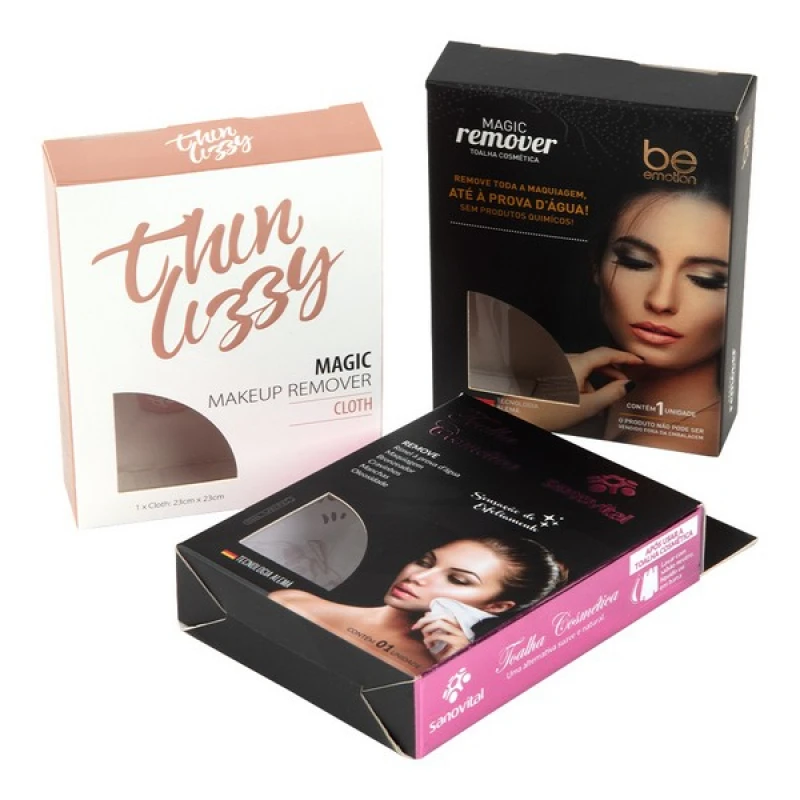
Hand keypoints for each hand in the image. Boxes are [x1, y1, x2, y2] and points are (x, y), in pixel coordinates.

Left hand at [412, 613, 471, 661]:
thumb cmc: (450, 658)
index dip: (429, 616)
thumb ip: (435, 629)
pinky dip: (430, 639)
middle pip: (441, 615)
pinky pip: (440, 635)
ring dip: (428, 628)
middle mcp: (461, 629)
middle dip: (425, 620)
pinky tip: (429, 646)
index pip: (442, 614)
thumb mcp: (441, 642)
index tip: (418, 623)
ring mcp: (460, 635)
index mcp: (458, 627)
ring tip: (424, 637)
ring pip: (440, 622)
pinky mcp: (458, 642)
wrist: (460, 675)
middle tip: (415, 627)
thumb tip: (426, 615)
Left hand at [498, 347, 641, 430]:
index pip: (606, 353)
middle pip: (595, 359)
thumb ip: (611, 393)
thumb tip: (627, 385)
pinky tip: (582, 398)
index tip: (638, 361)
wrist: (523, 416)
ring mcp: (556, 364)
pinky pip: (572, 370)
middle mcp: (565, 359)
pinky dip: (582, 381)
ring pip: (583, 366)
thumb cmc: (550, 412)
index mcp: (576, 364)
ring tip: (600, 399)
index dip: (625, 357)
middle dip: (611, 371)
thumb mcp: (588, 406)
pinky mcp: (549, 371)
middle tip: (625, 381)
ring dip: (595, 379)